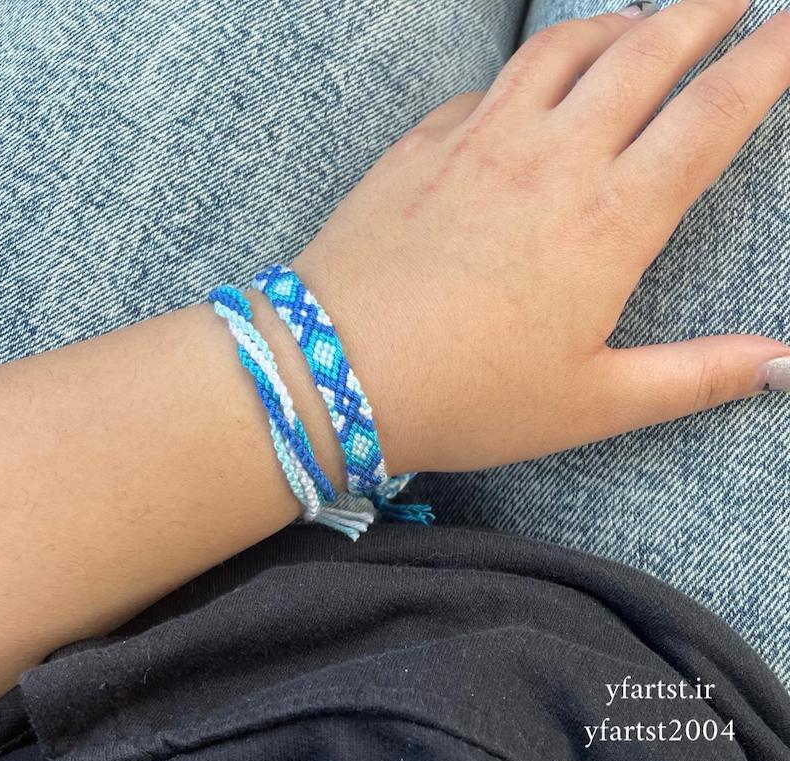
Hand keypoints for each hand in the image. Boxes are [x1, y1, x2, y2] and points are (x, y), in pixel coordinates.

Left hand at [292, 0, 789, 474]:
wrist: (335, 373)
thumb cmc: (465, 398)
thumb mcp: (591, 403)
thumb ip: (695, 377)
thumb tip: (786, 366)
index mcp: (608, 221)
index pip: (711, 114)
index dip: (767, 61)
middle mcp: (549, 160)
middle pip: (645, 55)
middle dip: (703, 13)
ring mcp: (478, 143)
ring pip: (562, 49)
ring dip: (615, 22)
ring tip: (644, 20)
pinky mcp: (421, 147)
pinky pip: (487, 87)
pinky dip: (526, 73)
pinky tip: (529, 88)